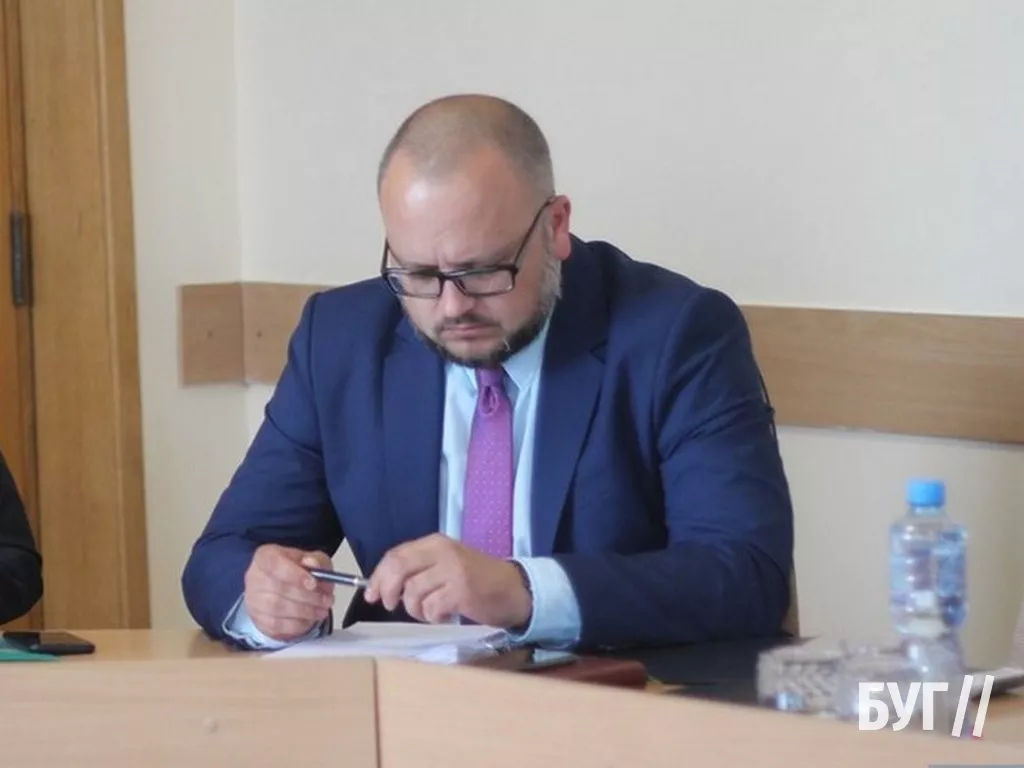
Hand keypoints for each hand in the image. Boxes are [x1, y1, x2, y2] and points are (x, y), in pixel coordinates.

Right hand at [243, 544, 334, 640]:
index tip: (313, 583)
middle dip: (309, 597)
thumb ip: (316, 560)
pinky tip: (310, 619)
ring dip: (306, 612)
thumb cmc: (298, 571)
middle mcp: (255, 577)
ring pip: (278, 609)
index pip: (274, 563)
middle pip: (279, 588)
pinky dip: (297, 624)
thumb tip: (313, 564)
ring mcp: (254, 600)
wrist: (287, 588)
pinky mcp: (258, 619)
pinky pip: (277, 626)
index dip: (294, 574)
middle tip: (327, 600)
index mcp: (266, 556)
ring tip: (322, 609)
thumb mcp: (313, 560)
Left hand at [364, 534, 531, 628]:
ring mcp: (453, 571)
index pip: (396, 555)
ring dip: (416, 610)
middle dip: (388, 591)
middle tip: (392, 605)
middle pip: (399, 569)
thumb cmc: (476, 579)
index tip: (372, 595)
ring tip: (431, 611)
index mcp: (436, 543)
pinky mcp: (462, 591)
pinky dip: (433, 617)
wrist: (514, 589)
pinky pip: (431, 608)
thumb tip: (380, 588)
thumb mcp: (445, 564)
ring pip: (413, 593)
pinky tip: (444, 615)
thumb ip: (417, 569)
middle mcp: (443, 552)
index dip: (379, 576)